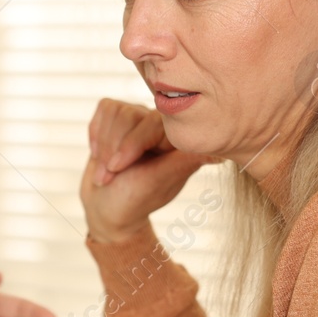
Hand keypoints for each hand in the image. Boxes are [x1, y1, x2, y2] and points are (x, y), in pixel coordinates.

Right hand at [81, 98, 218, 244]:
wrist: (106, 207)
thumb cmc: (134, 200)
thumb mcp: (158, 182)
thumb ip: (183, 162)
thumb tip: (221, 155)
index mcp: (176, 140)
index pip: (150, 125)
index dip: (130, 146)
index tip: (118, 169)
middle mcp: (160, 125)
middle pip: (128, 115)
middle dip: (112, 150)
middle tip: (110, 176)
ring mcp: (140, 119)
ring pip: (114, 111)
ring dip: (103, 146)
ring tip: (106, 171)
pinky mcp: (119, 116)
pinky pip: (104, 109)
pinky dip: (96, 134)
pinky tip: (100, 155)